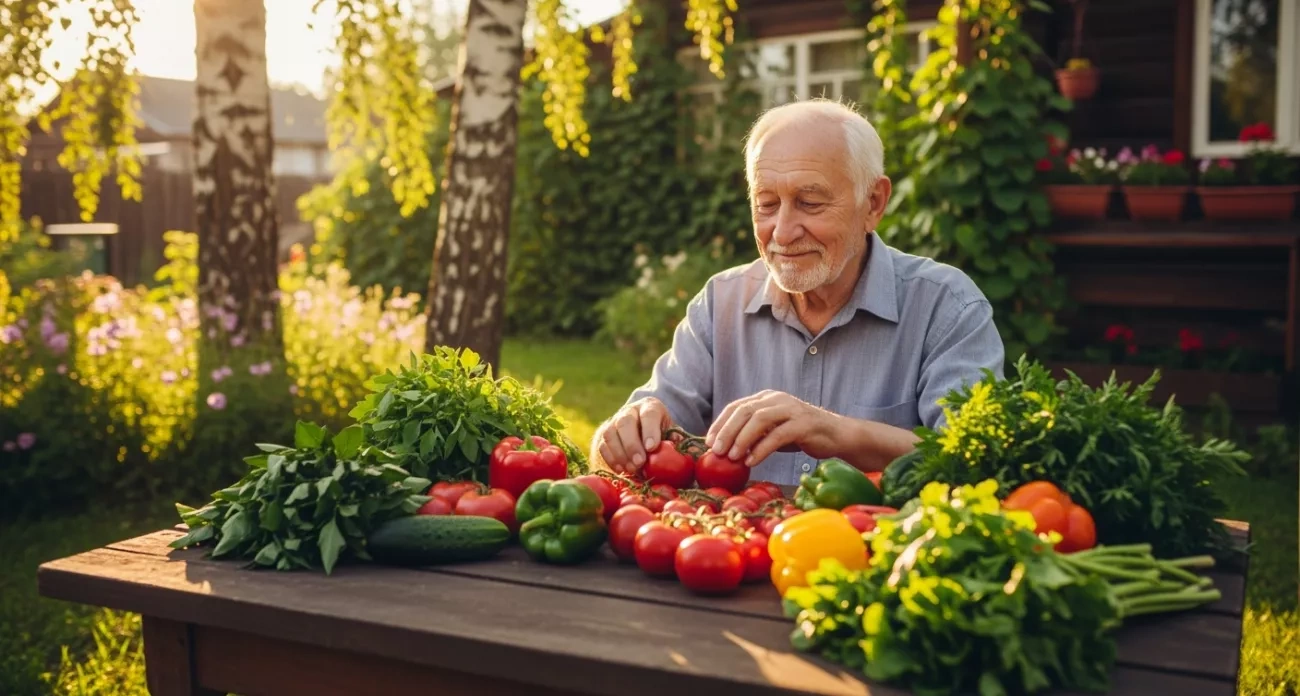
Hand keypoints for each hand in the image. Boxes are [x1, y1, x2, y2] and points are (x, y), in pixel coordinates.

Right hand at [594, 397, 673, 474]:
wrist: (644, 429)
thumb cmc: (662, 433)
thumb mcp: (672, 432)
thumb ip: (677, 441)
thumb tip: (687, 452)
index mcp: (650, 407)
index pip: (649, 414)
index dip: (649, 431)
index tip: (651, 448)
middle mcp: (630, 411)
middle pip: (625, 422)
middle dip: (631, 444)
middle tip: (639, 463)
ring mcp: (614, 421)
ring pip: (610, 433)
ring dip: (619, 453)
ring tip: (631, 469)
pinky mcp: (604, 433)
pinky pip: (602, 445)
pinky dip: (610, 459)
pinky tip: (621, 470)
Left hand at [705, 390, 843, 466]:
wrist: (836, 435)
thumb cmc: (800, 435)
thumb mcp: (772, 432)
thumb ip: (753, 435)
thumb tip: (725, 449)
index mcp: (767, 398)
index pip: (736, 406)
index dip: (720, 424)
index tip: (708, 442)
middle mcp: (777, 399)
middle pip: (744, 411)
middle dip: (727, 431)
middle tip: (716, 451)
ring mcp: (791, 409)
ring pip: (759, 419)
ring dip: (742, 439)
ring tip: (731, 457)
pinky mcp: (804, 424)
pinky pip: (778, 435)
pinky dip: (762, 449)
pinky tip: (752, 461)